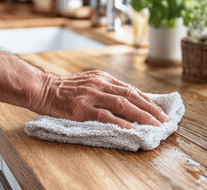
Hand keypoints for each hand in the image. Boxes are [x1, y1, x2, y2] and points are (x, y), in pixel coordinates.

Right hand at [29, 70, 168, 128]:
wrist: (42, 88)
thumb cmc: (65, 89)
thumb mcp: (89, 83)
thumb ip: (106, 90)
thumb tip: (127, 102)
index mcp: (104, 78)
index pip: (132, 89)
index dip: (148, 101)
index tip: (160, 111)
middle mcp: (100, 84)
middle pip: (132, 95)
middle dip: (151, 109)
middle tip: (164, 120)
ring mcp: (91, 95)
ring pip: (122, 104)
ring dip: (142, 115)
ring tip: (154, 125)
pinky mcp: (82, 108)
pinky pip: (105, 115)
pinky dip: (120, 122)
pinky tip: (131, 129)